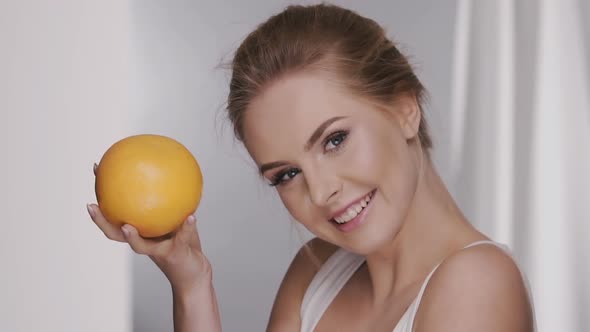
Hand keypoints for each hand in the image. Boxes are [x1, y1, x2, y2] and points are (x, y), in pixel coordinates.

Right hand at [87, 163, 211, 294]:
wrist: (194, 271)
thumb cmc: (182, 242)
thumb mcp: (175, 218)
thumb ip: (171, 201)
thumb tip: (169, 168)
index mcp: (140, 233)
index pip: (114, 218)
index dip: (104, 198)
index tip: (95, 174)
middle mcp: (143, 243)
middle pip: (116, 234)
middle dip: (102, 222)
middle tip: (92, 206)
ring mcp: (157, 251)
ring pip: (140, 246)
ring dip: (132, 237)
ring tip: (127, 226)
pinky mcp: (176, 254)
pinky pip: (181, 238)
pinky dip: (187, 227)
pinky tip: (191, 216)